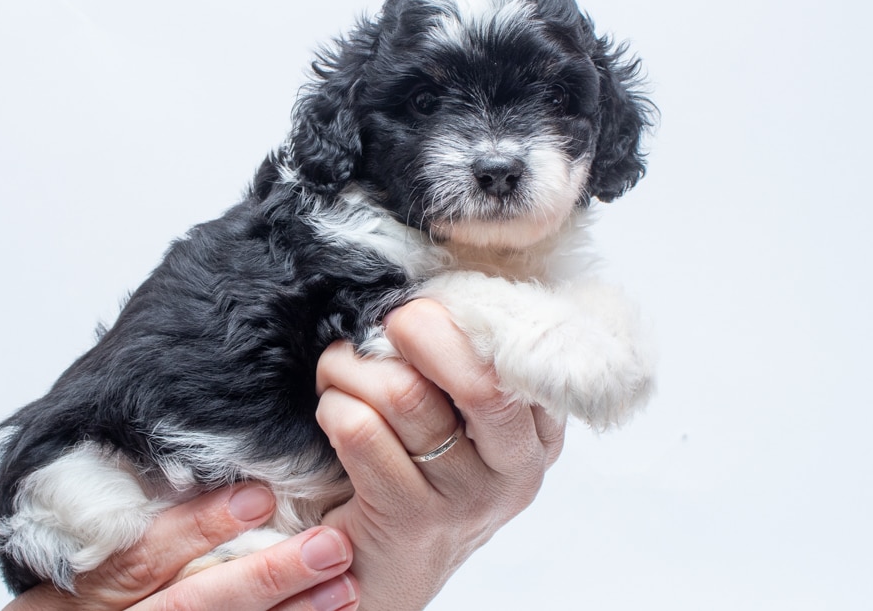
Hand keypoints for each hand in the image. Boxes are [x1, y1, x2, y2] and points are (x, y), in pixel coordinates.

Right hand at [4, 484, 359, 610]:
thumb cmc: (82, 591)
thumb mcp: (82, 557)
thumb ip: (128, 516)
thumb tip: (202, 459)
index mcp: (80, 592)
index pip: (138, 557)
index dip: (199, 528)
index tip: (260, 496)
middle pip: (190, 604)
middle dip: (264, 578)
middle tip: (331, 545)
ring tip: (343, 583)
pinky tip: (325, 610)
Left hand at [316, 299, 564, 609]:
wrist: (387, 572)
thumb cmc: (422, 476)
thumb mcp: (467, 424)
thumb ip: (467, 366)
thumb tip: (426, 300)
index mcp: (540, 431)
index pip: (521, 353)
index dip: (462, 317)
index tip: (421, 310)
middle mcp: (518, 467)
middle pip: (477, 377)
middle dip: (417, 331)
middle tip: (386, 326)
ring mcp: (468, 499)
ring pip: (404, 395)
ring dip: (353, 368)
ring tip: (340, 370)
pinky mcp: (412, 520)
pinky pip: (360, 431)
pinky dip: (334, 406)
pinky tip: (333, 412)